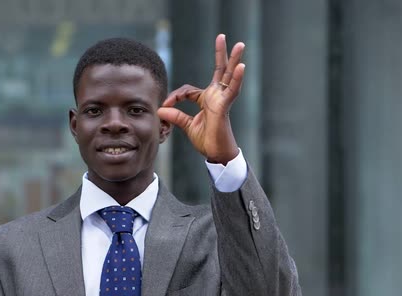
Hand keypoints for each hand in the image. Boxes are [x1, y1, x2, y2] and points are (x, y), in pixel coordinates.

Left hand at [158, 34, 244, 164]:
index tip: (165, 106)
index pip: (188, 90)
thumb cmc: (206, 140)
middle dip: (221, 54)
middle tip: (222, 37)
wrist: (216, 153)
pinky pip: (232, 91)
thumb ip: (175, 116)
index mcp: (207, 100)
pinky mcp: (225, 106)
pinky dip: (237, 79)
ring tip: (239, 45)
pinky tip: (241, 67)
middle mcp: (216, 96)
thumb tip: (160, 110)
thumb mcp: (186, 126)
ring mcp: (222, 100)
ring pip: (229, 75)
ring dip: (234, 60)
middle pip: (219, 70)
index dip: (175, 97)